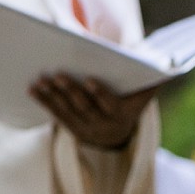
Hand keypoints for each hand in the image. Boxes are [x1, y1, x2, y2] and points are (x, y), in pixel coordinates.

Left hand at [29, 73, 160, 150]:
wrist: (121, 134)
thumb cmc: (133, 99)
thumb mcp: (144, 89)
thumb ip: (150, 74)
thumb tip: (162, 59)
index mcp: (124, 115)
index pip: (111, 105)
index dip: (100, 93)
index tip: (89, 79)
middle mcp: (105, 126)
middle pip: (85, 108)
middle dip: (71, 91)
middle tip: (58, 74)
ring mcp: (87, 130)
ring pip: (68, 112)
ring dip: (54, 95)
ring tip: (42, 79)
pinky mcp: (72, 130)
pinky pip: (56, 115)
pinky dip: (45, 101)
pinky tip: (33, 88)